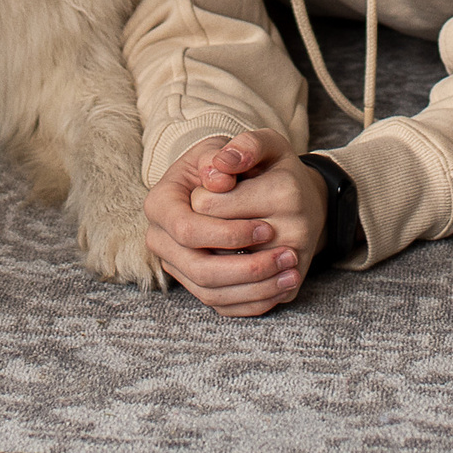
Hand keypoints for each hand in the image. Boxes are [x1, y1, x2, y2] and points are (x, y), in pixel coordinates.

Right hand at [144, 129, 328, 317]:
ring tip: (292, 272)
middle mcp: (160, 238)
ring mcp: (176, 265)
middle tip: (287, 254)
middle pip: (199, 268)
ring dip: (256, 288)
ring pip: (211, 293)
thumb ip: (236, 149)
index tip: (268, 227)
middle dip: (246, 267)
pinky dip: (254, 302)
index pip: (187, 229)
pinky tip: (283, 286)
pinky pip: (222, 306)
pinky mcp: (196, 284)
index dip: (228, 234)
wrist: (231, 184)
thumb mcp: (239, 145)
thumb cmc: (233, 164)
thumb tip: (220, 171)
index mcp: (161, 202)